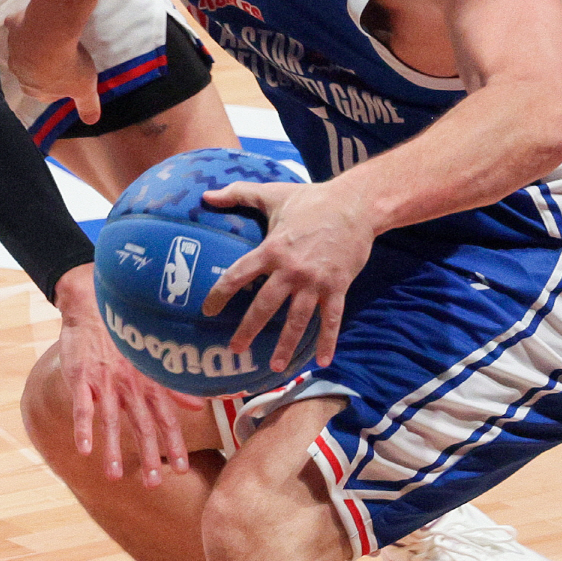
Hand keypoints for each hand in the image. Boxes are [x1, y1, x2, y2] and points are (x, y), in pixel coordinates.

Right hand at [7, 19, 101, 123]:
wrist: (50, 33)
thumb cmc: (67, 65)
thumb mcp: (84, 89)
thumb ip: (87, 106)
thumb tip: (91, 121)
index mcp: (34, 90)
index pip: (45, 94)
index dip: (59, 86)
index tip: (70, 77)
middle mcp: (19, 73)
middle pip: (31, 73)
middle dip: (42, 67)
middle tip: (60, 57)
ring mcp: (13, 49)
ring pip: (23, 50)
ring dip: (34, 46)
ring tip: (51, 38)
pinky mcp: (12, 27)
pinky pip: (15, 26)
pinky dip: (21, 24)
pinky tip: (33, 19)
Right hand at [53, 265, 200, 485]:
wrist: (92, 307)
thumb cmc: (122, 339)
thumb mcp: (150, 362)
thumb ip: (173, 388)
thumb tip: (199, 407)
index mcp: (149, 384)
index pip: (167, 419)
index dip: (175, 444)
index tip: (182, 469)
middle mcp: (131, 385)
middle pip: (142, 425)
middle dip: (148, 455)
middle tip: (153, 483)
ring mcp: (106, 382)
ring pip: (112, 420)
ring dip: (114, 448)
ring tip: (114, 476)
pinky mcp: (82, 377)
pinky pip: (83, 406)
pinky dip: (83, 428)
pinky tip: (84, 448)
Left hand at [200, 180, 373, 370]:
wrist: (355, 204)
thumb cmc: (311, 200)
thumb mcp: (273, 193)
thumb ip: (238, 193)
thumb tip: (206, 193)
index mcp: (272, 249)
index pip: (238, 275)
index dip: (220, 294)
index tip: (207, 311)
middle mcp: (291, 270)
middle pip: (265, 306)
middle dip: (248, 329)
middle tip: (235, 349)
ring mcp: (315, 282)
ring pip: (297, 320)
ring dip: (286, 345)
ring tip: (275, 367)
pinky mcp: (337, 287)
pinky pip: (331, 319)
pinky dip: (328, 341)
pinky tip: (323, 361)